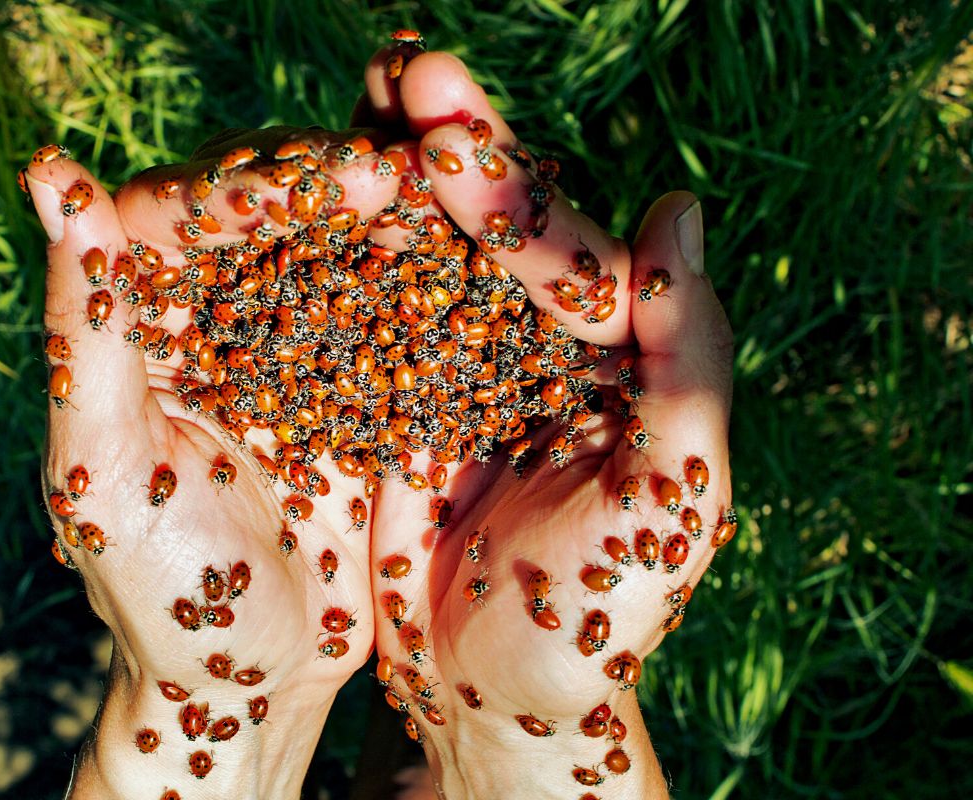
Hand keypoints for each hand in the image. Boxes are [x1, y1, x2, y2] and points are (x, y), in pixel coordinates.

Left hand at [25, 126, 400, 797]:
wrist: (256, 683)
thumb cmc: (162, 594)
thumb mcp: (108, 467)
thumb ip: (88, 326)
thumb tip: (52, 174)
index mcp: (141, 322)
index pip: (186, 216)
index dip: (257, 189)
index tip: (340, 177)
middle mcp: (219, 317)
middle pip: (275, 217)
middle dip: (340, 186)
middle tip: (416, 173)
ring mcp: (299, 348)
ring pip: (346, 253)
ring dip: (399, 223)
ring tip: (458, 203)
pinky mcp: (365, 388)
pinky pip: (401, 322)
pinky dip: (438, 291)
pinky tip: (485, 266)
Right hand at [361, 51, 732, 796]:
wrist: (494, 700)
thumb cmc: (591, 622)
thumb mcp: (671, 499)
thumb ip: (690, 360)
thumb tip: (681, 206)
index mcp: (609, 354)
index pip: (565, 258)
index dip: (513, 195)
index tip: (449, 131)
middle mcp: (529, 342)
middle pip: (489, 230)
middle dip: (449, 150)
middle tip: (405, 67)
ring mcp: (453, 363)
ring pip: (419, 254)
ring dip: (383, 177)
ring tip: (353, 102)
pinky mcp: (386, 396)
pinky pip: (356, 315)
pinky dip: (328, 256)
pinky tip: (294, 198)